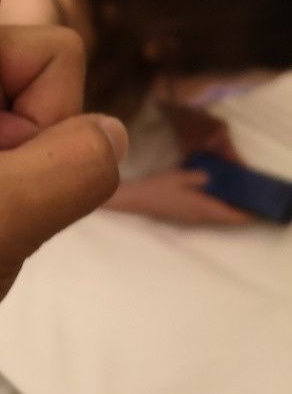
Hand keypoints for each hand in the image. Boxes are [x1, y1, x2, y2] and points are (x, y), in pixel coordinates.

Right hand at [107, 168, 253, 225]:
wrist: (137, 199)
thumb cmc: (157, 187)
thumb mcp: (179, 176)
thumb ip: (199, 177)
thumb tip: (214, 177)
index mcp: (201, 207)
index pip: (231, 215)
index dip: (246, 214)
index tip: (258, 209)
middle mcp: (200, 216)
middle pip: (227, 217)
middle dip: (240, 209)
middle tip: (250, 196)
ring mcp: (192, 216)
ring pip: (218, 215)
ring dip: (229, 207)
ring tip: (237, 194)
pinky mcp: (186, 213)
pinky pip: (209, 212)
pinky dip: (218, 205)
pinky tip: (217, 193)